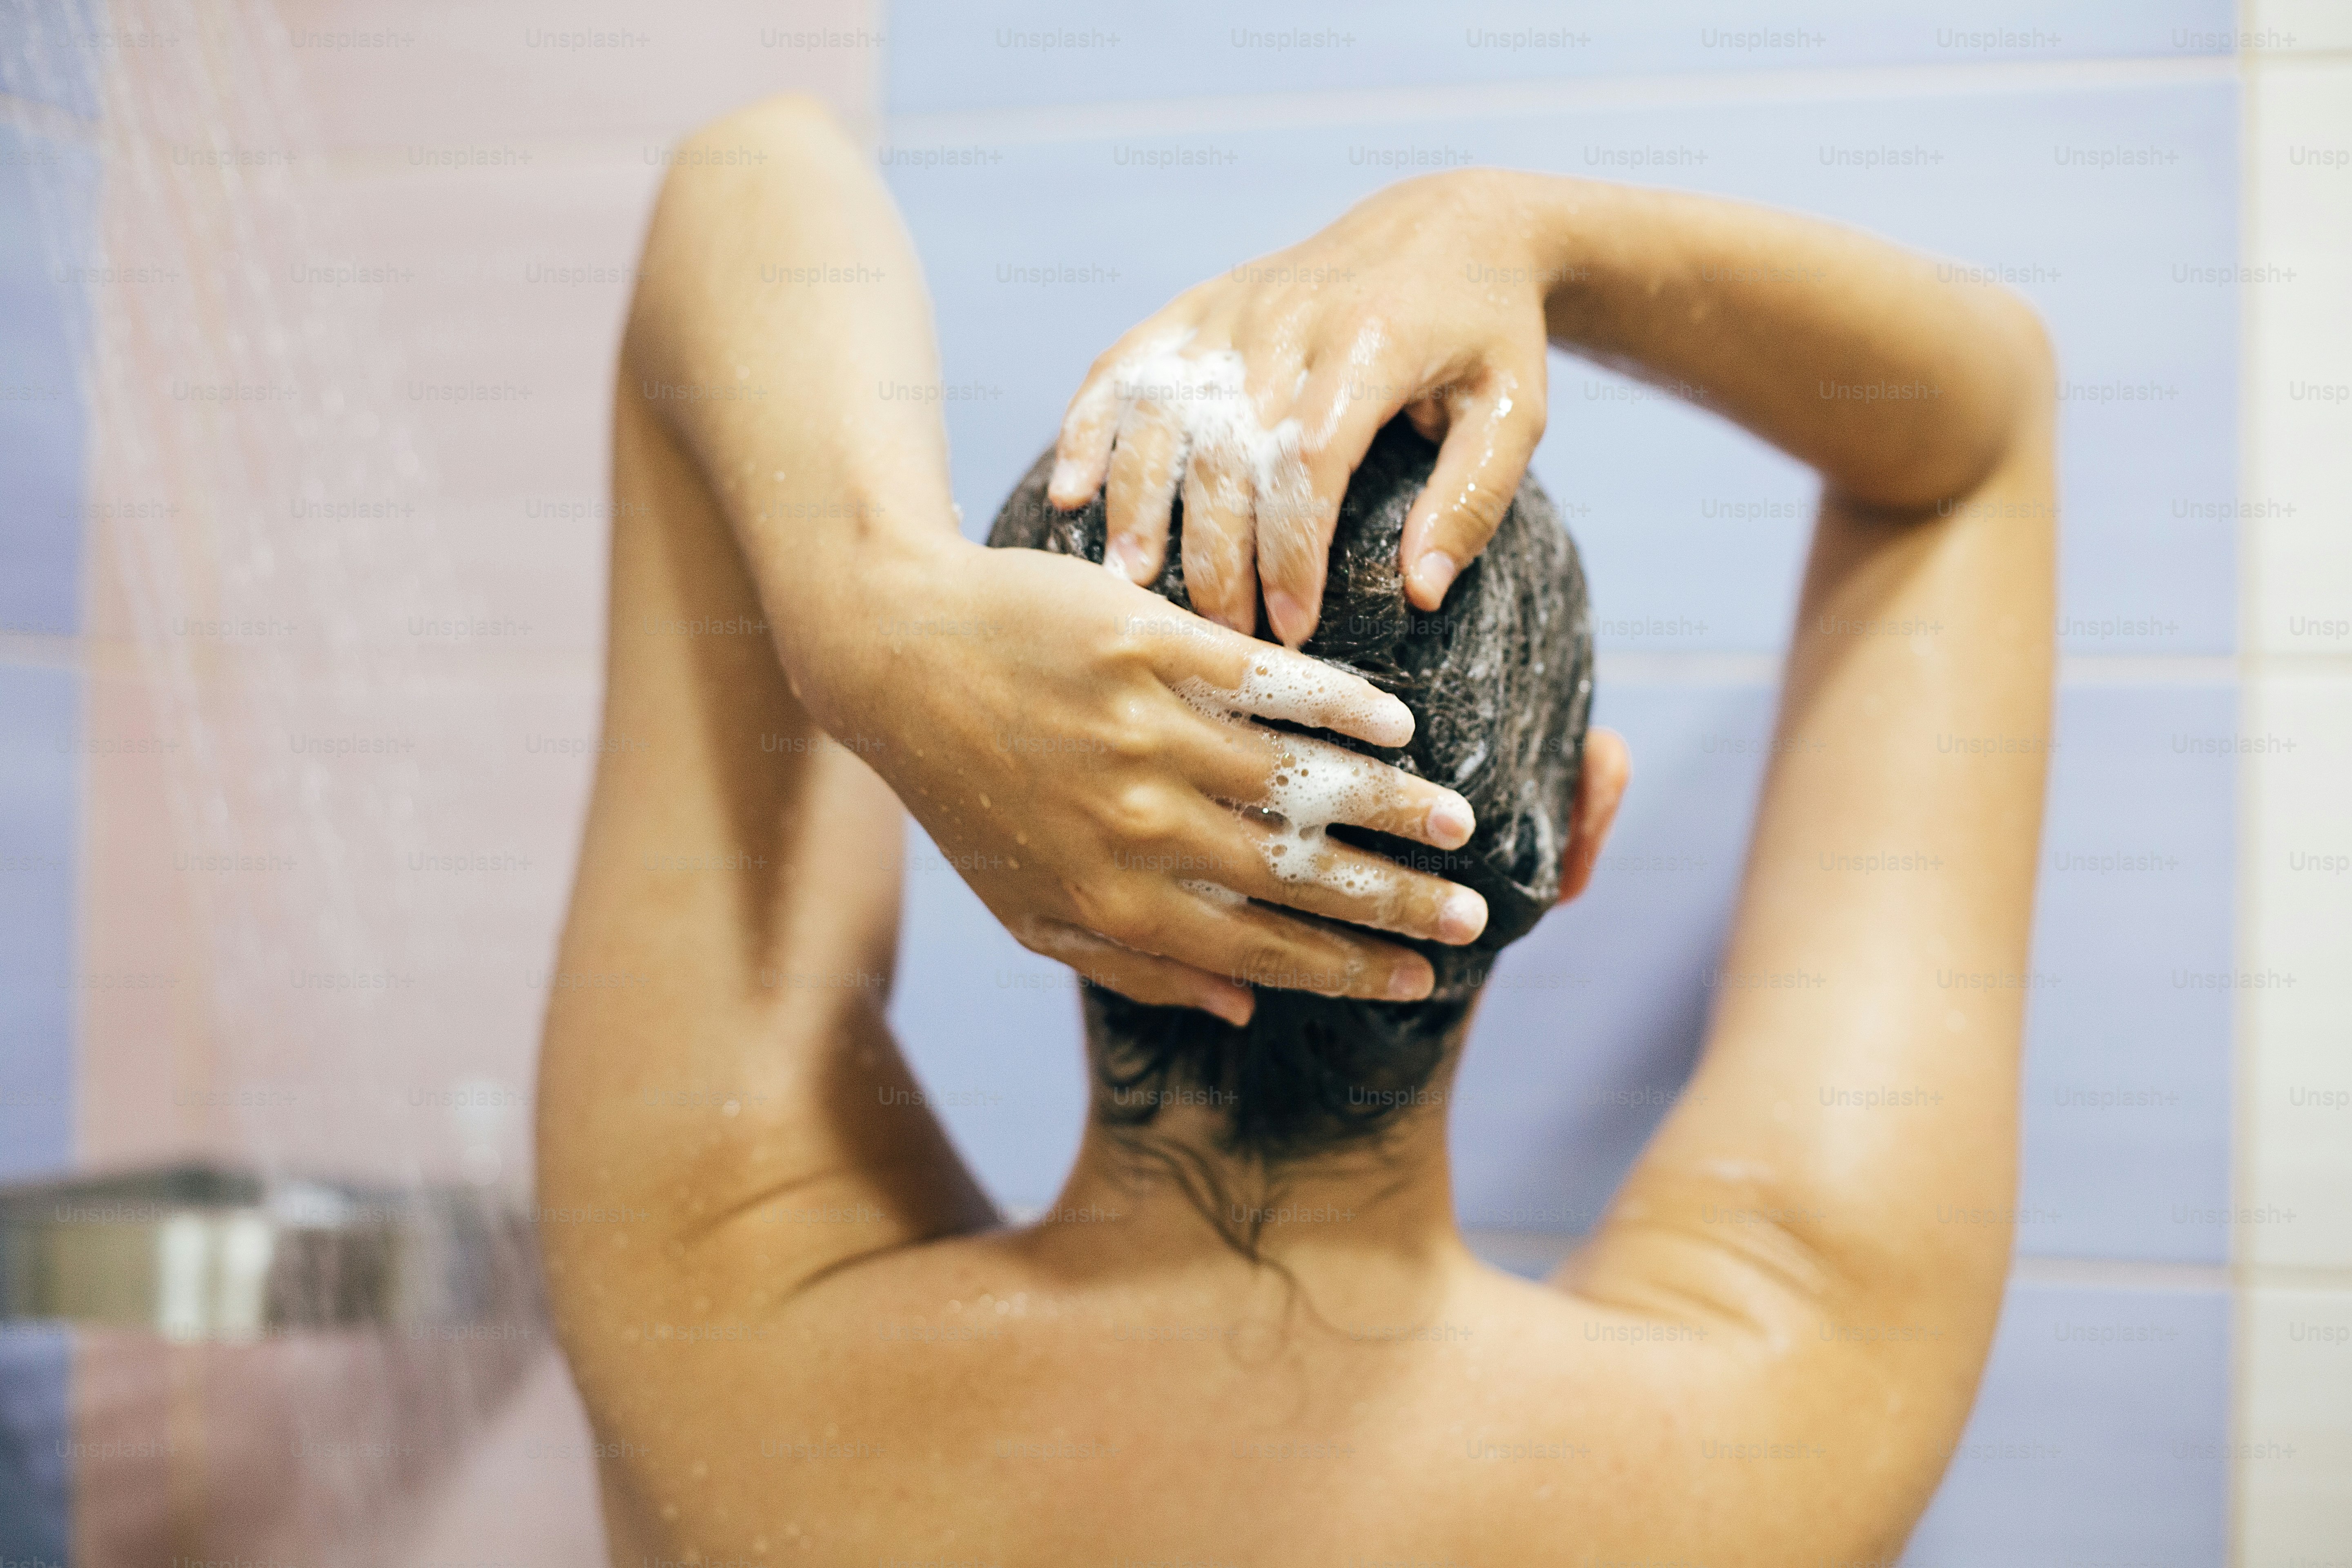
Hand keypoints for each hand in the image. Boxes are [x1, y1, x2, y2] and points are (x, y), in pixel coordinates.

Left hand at [812, 537, 1491, 1024]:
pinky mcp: (1143, 642)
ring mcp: (1141, 728)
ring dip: (1387, 807)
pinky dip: (1336, 704)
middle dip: (1395, 902)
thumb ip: (1136, 967)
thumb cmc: (968, 791)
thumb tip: (1241, 1013)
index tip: (1423, 977)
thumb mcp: (1029, 909)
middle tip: (1475, 914)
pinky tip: (1394, 727)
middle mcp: (1133, 822)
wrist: (894, 655)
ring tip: (1456, 822)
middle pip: (1295, 874)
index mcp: (1112, 897)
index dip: (1350, 969)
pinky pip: (1263, 681)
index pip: (1260, 950)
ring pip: (1294, 780)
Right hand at [1047, 169, 1553, 647]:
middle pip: (1228, 447)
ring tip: (1131, 581)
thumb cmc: (1487, 334)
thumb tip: (1421, 591)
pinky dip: (1088, 425)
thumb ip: (1472, 498)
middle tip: (1217, 637)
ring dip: (1139, 501)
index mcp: (1374, 340)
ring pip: (1163, 409)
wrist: (1451, 224)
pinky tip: (1068, 492)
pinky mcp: (1199, 303)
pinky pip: (1126, 363)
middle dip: (1216, 552)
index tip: (1292, 628)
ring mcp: (1233, 305)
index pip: (1310, 457)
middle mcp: (1290, 316)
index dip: (1291, 550)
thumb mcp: (1514, 411)